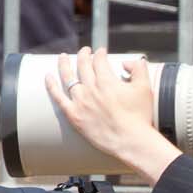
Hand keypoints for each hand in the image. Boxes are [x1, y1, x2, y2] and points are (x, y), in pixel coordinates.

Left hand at [45, 48, 177, 183]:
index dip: (100, 53)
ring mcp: (81, 102)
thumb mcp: (144, 88)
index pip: (99, 60)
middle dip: (84, 54)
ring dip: (64, 64)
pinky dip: (51, 85)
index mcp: (107, 80)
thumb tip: (126, 62)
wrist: (131, 141)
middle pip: (83, 65)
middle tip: (85, 51)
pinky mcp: (74, 116)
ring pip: (68, 77)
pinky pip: (58, 98)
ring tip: (62, 57)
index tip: (101, 52)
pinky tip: (48, 77)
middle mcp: (91, 88)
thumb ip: (138, 69)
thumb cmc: (139, 116)